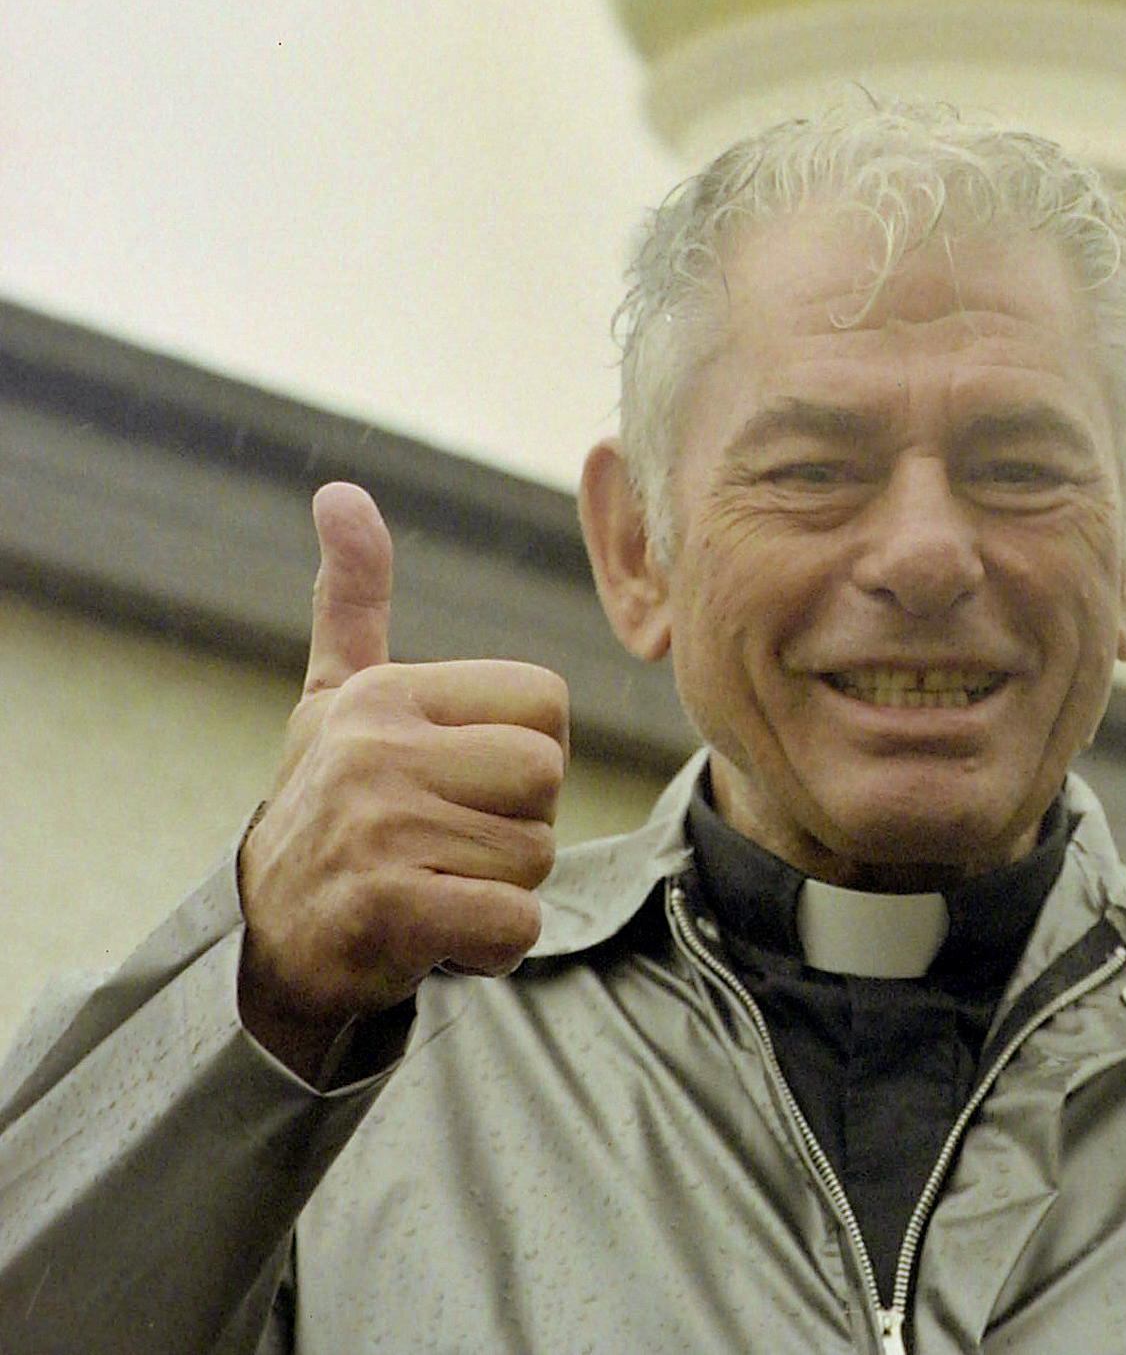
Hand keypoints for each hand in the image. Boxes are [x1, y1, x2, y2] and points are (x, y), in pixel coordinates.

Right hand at [236, 482, 567, 1078]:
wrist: (265, 944)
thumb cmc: (325, 806)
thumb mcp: (335, 696)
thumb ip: (352, 597)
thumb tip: (338, 491)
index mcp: (384, 693)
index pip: (546, 703)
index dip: (522, 754)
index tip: (457, 782)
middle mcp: (376, 752)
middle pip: (546, 778)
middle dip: (518, 825)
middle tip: (450, 844)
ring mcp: (378, 831)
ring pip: (534, 856)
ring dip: (501, 890)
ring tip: (436, 885)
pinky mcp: (386, 912)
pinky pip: (514, 923)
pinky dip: (493, 947)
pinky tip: (437, 937)